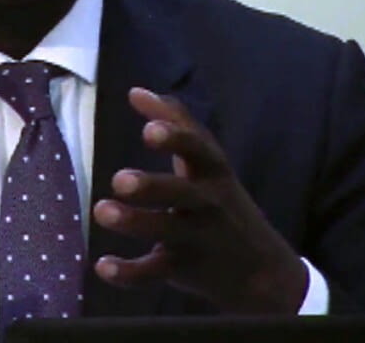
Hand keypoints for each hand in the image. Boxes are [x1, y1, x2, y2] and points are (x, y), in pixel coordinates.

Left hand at [90, 87, 307, 313]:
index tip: (148, 129)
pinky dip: (128, 273)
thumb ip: (174, 124)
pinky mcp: (183, 268)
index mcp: (213, 173)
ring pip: (166, 230)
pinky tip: (102, 266)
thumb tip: (136, 91)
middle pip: (182, 192)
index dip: (175, 138)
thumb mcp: (209, 162)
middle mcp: (208, 203)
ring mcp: (197, 238)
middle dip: (152, 186)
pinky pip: (154, 272)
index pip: (200, 150)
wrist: (262, 269)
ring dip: (134, 221)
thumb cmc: (221, 201)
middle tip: (119, 180)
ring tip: (102, 211)